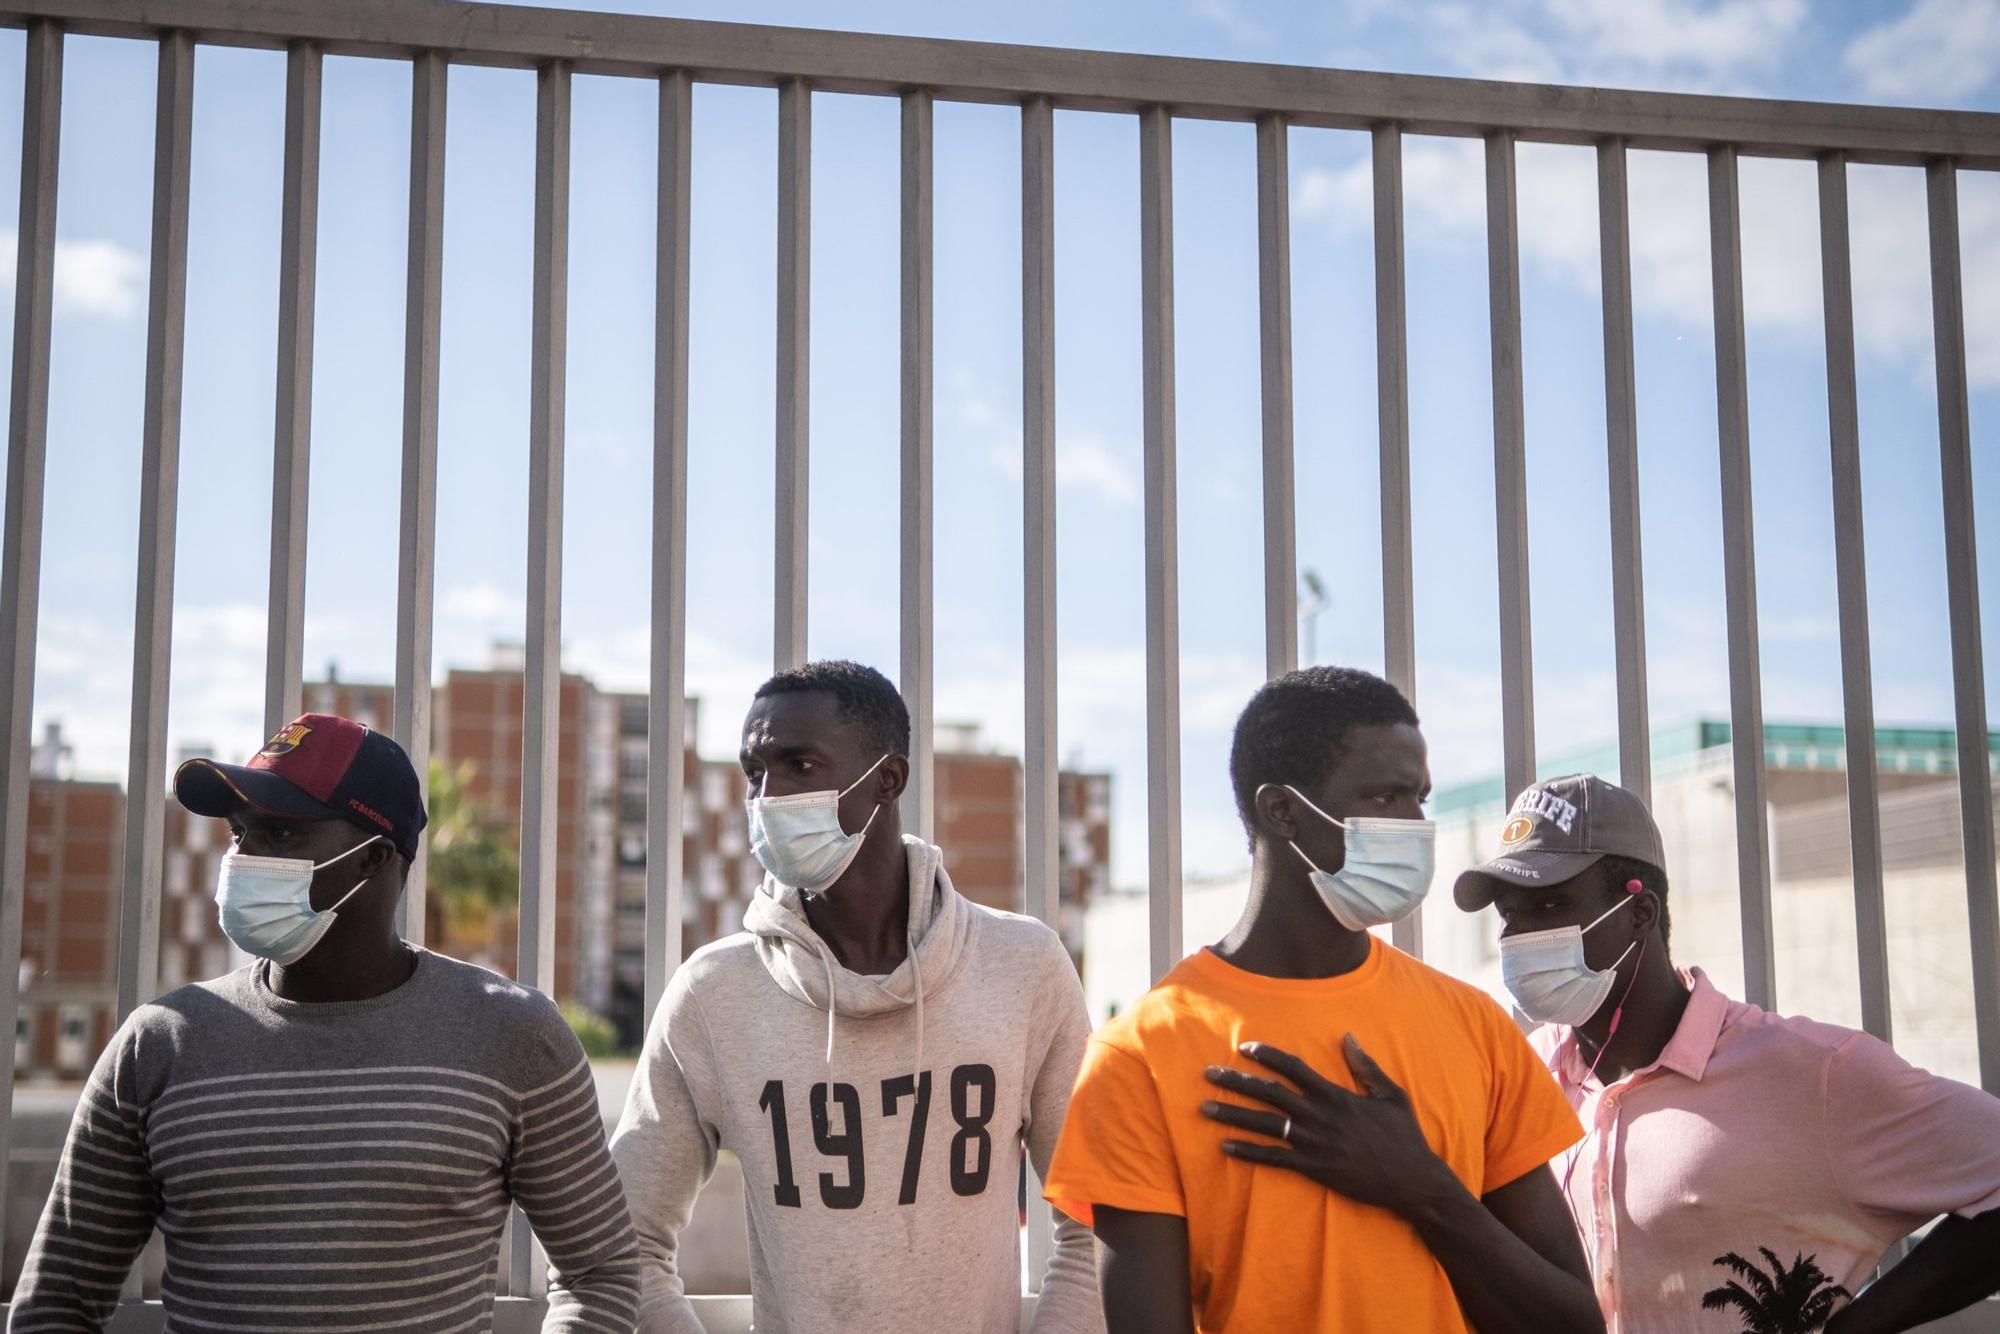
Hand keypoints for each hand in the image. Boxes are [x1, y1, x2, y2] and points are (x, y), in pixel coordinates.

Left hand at [1200, 1034, 1457, 1217]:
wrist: (1413, 1181)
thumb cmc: (1404, 1137)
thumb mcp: (1391, 1095)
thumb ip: (1366, 1066)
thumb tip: (1348, 1036)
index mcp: (1336, 1096)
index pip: (1294, 1068)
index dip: (1268, 1056)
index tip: (1244, 1048)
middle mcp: (1320, 1116)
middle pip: (1269, 1093)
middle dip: (1237, 1080)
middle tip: (1208, 1072)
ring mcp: (1315, 1143)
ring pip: (1265, 1125)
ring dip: (1232, 1115)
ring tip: (1204, 1108)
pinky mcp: (1314, 1168)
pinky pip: (1273, 1159)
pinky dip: (1248, 1153)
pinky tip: (1225, 1146)